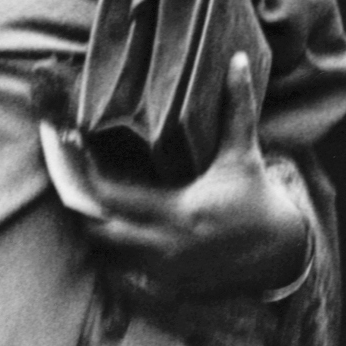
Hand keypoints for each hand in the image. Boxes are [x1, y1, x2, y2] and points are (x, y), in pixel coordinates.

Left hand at [43, 50, 311, 304]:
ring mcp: (164, 271)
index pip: (116, 200)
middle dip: (79, 207)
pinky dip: (110, 252)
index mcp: (180, 211)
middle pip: (100, 232)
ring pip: (108, 255)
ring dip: (92, 229)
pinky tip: (104, 227)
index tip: (72, 155)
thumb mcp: (243, 152)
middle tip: (66, 178)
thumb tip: (237, 60)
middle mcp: (166, 246)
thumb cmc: (255, 196)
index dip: (87, 180)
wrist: (279, 251)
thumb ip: (236, 107)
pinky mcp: (167, 285)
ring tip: (78, 198)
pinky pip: (124, 272)